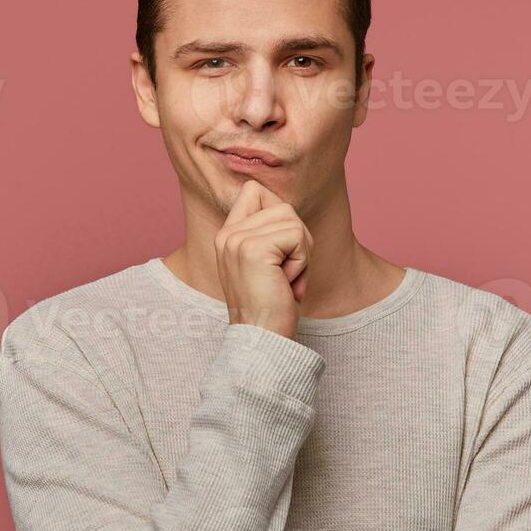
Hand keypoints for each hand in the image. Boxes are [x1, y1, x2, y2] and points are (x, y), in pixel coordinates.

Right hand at [215, 179, 313, 339]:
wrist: (262, 339)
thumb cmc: (271, 307)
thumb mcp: (266, 264)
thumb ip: (270, 234)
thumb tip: (289, 210)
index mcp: (227, 235)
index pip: (254, 190)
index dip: (278, 214)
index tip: (279, 252)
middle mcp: (227, 234)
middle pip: (282, 206)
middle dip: (298, 241)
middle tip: (285, 274)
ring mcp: (237, 239)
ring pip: (293, 220)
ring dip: (302, 254)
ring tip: (285, 280)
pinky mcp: (253, 249)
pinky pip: (298, 236)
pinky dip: (302, 263)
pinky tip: (287, 284)